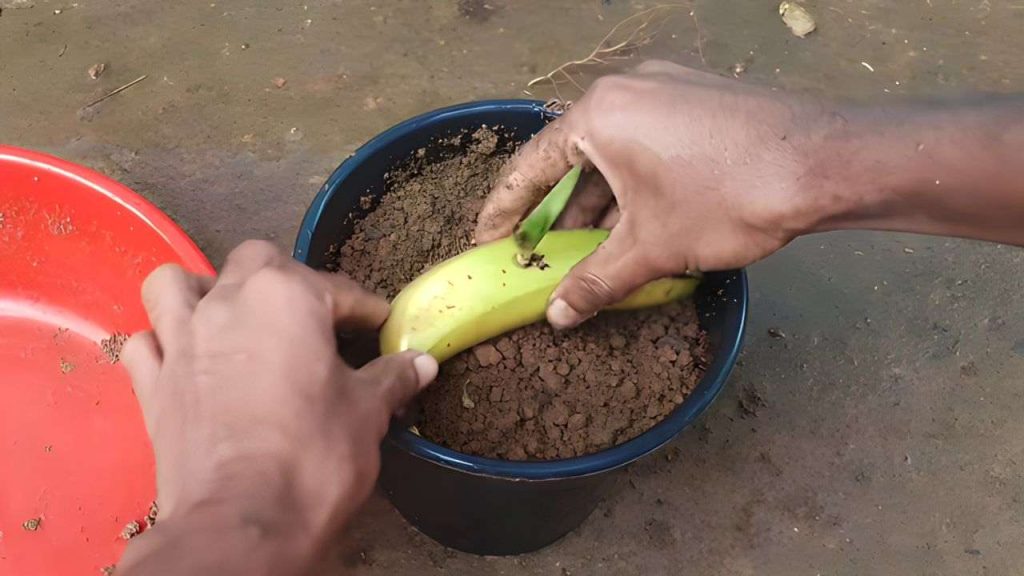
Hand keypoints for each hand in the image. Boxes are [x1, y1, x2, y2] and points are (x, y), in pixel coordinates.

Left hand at [118, 241, 436, 574]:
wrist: (243, 521)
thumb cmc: (314, 456)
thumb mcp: (367, 413)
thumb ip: (392, 378)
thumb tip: (421, 363)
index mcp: (288, 297)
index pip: (338, 289)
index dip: (365, 309)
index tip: (380, 327)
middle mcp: (228, 302)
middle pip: (256, 262)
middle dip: (287, 279)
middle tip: (312, 319)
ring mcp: (181, 339)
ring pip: (176, 284)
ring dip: (202, 290)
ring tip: (229, 316)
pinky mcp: (151, 383)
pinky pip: (145, 343)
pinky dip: (162, 343)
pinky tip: (185, 360)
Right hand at [476, 61, 838, 327]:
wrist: (826, 163)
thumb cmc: (726, 197)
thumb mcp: (652, 247)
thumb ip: (596, 281)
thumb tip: (559, 316)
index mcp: (599, 115)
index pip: (531, 166)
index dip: (506, 211)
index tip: (488, 241)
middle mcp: (627, 90)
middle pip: (573, 158)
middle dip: (559, 213)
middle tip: (542, 255)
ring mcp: (668, 89)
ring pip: (616, 153)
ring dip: (600, 203)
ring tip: (591, 252)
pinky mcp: (701, 101)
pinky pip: (649, 144)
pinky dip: (635, 184)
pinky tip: (639, 223)